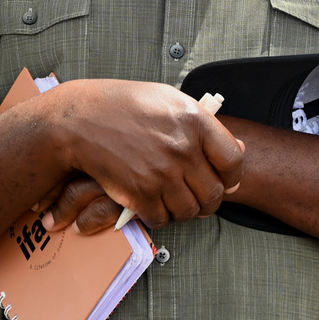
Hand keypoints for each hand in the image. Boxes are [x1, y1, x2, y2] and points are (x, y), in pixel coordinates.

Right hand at [47, 80, 244, 229]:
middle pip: (214, 193)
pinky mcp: (141, 193)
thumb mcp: (169, 101)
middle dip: (207, 201)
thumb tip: (238, 149)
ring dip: (182, 210)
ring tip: (170, 197)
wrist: (80, 119)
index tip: (224, 179)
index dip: (232, 176)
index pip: (234, 161)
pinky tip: (149, 200)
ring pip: (190, 211)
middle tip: (195, 196)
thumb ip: (204, 125)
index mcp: (194, 120)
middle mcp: (182, 147)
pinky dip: (157, 215)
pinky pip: (162, 219)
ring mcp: (162, 172)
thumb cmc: (123, 106)